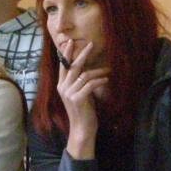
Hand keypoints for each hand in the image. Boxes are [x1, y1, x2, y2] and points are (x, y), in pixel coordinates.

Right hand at [56, 40, 108, 158]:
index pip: (63, 66)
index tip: (70, 42)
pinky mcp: (77, 98)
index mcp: (61, 86)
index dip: (66, 53)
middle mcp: (63, 88)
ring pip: (84, 74)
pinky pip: (90, 84)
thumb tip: (88, 69)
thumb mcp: (80, 94)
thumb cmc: (83, 111)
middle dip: (82, 54)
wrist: (81, 129)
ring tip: (108, 70)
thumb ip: (80, 82)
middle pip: (72, 66)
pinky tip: (106, 80)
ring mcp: (69, 93)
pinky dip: (100, 80)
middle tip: (90, 44)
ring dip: (98, 71)